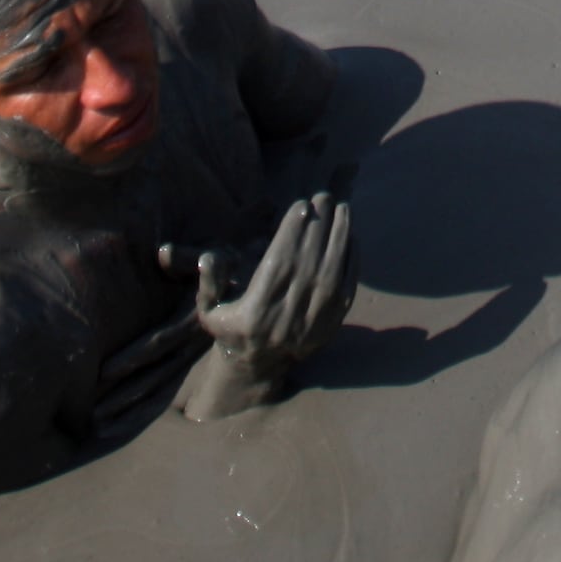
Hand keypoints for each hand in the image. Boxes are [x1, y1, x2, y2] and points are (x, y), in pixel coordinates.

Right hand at [170, 191, 356, 418]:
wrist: (259, 364)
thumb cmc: (232, 327)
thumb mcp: (210, 309)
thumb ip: (210, 281)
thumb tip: (208, 257)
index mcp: (256, 312)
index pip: (278, 264)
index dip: (292, 233)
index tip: (301, 205)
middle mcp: (288, 317)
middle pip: (308, 261)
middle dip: (318, 225)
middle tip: (323, 197)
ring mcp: (313, 322)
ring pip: (332, 270)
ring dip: (340, 236)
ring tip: (342, 208)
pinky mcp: (333, 323)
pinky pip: (347, 286)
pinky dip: (351, 259)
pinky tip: (350, 236)